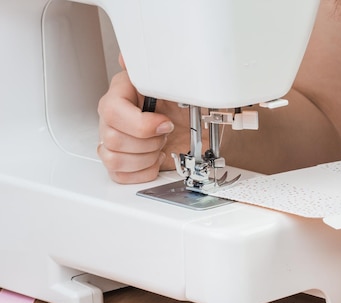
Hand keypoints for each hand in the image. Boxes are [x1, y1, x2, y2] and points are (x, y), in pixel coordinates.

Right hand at [97, 56, 187, 182]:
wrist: (198, 130)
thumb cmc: (187, 108)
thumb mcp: (181, 86)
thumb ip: (157, 72)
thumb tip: (126, 58)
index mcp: (123, 92)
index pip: (113, 110)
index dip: (142, 124)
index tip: (165, 124)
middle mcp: (113, 116)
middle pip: (112, 138)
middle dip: (147, 143)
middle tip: (165, 135)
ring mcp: (112, 139)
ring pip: (113, 158)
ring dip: (145, 158)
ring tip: (158, 147)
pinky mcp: (119, 161)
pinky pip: (118, 174)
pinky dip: (143, 171)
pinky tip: (154, 159)